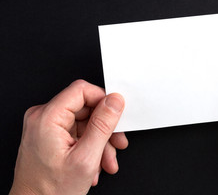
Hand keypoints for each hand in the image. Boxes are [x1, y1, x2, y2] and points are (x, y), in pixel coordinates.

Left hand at [10, 80, 127, 194]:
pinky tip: (95, 163)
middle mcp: (42, 117)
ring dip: (100, 142)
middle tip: (116, 143)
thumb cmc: (50, 191)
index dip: (103, 101)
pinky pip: (76, 132)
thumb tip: (114, 101)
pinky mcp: (48, 135)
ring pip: (84, 122)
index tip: (116, 115)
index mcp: (47, 117)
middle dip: (105, 128)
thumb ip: (102, 125)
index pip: (82, 90)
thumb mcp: (86, 158)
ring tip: (106, 162)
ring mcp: (44, 126)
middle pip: (85, 108)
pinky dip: (89, 146)